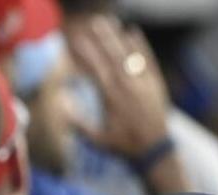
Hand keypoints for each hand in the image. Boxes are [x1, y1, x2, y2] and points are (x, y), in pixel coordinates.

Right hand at [69, 16, 170, 159]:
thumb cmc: (124, 146)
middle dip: (102, 37)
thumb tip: (62, 105)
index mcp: (111, 98)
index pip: (96, 69)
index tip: (76, 40)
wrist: (155, 151)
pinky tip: (133, 32)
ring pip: (129, 54)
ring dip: (118, 37)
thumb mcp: (97, 140)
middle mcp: (127, 86)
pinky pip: (147, 60)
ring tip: (110, 21)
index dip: (85, 54)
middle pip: (112, 56)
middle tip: (94, 21)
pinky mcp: (155, 83)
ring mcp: (143, 83)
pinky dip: (140, 46)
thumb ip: (78, 123)